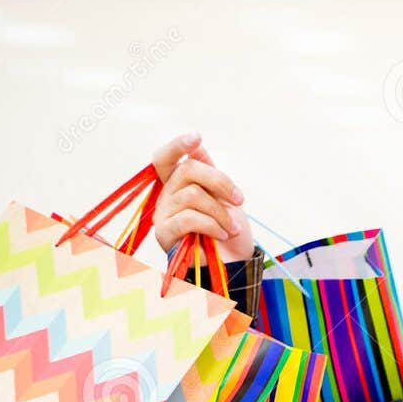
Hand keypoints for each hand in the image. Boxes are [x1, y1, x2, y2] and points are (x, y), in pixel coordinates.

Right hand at [149, 132, 253, 263]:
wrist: (234, 264)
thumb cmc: (229, 231)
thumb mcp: (224, 197)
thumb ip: (209, 173)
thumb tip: (198, 147)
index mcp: (178, 184)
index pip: (166, 158)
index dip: (177, 145)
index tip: (196, 137)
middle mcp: (166, 196)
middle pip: (187, 170)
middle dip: (219, 182)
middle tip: (239, 200)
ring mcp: (164, 214)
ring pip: (192, 195)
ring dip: (220, 211)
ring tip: (233, 227)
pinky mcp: (165, 234)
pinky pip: (188, 218)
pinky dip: (212, 225)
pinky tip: (223, 234)